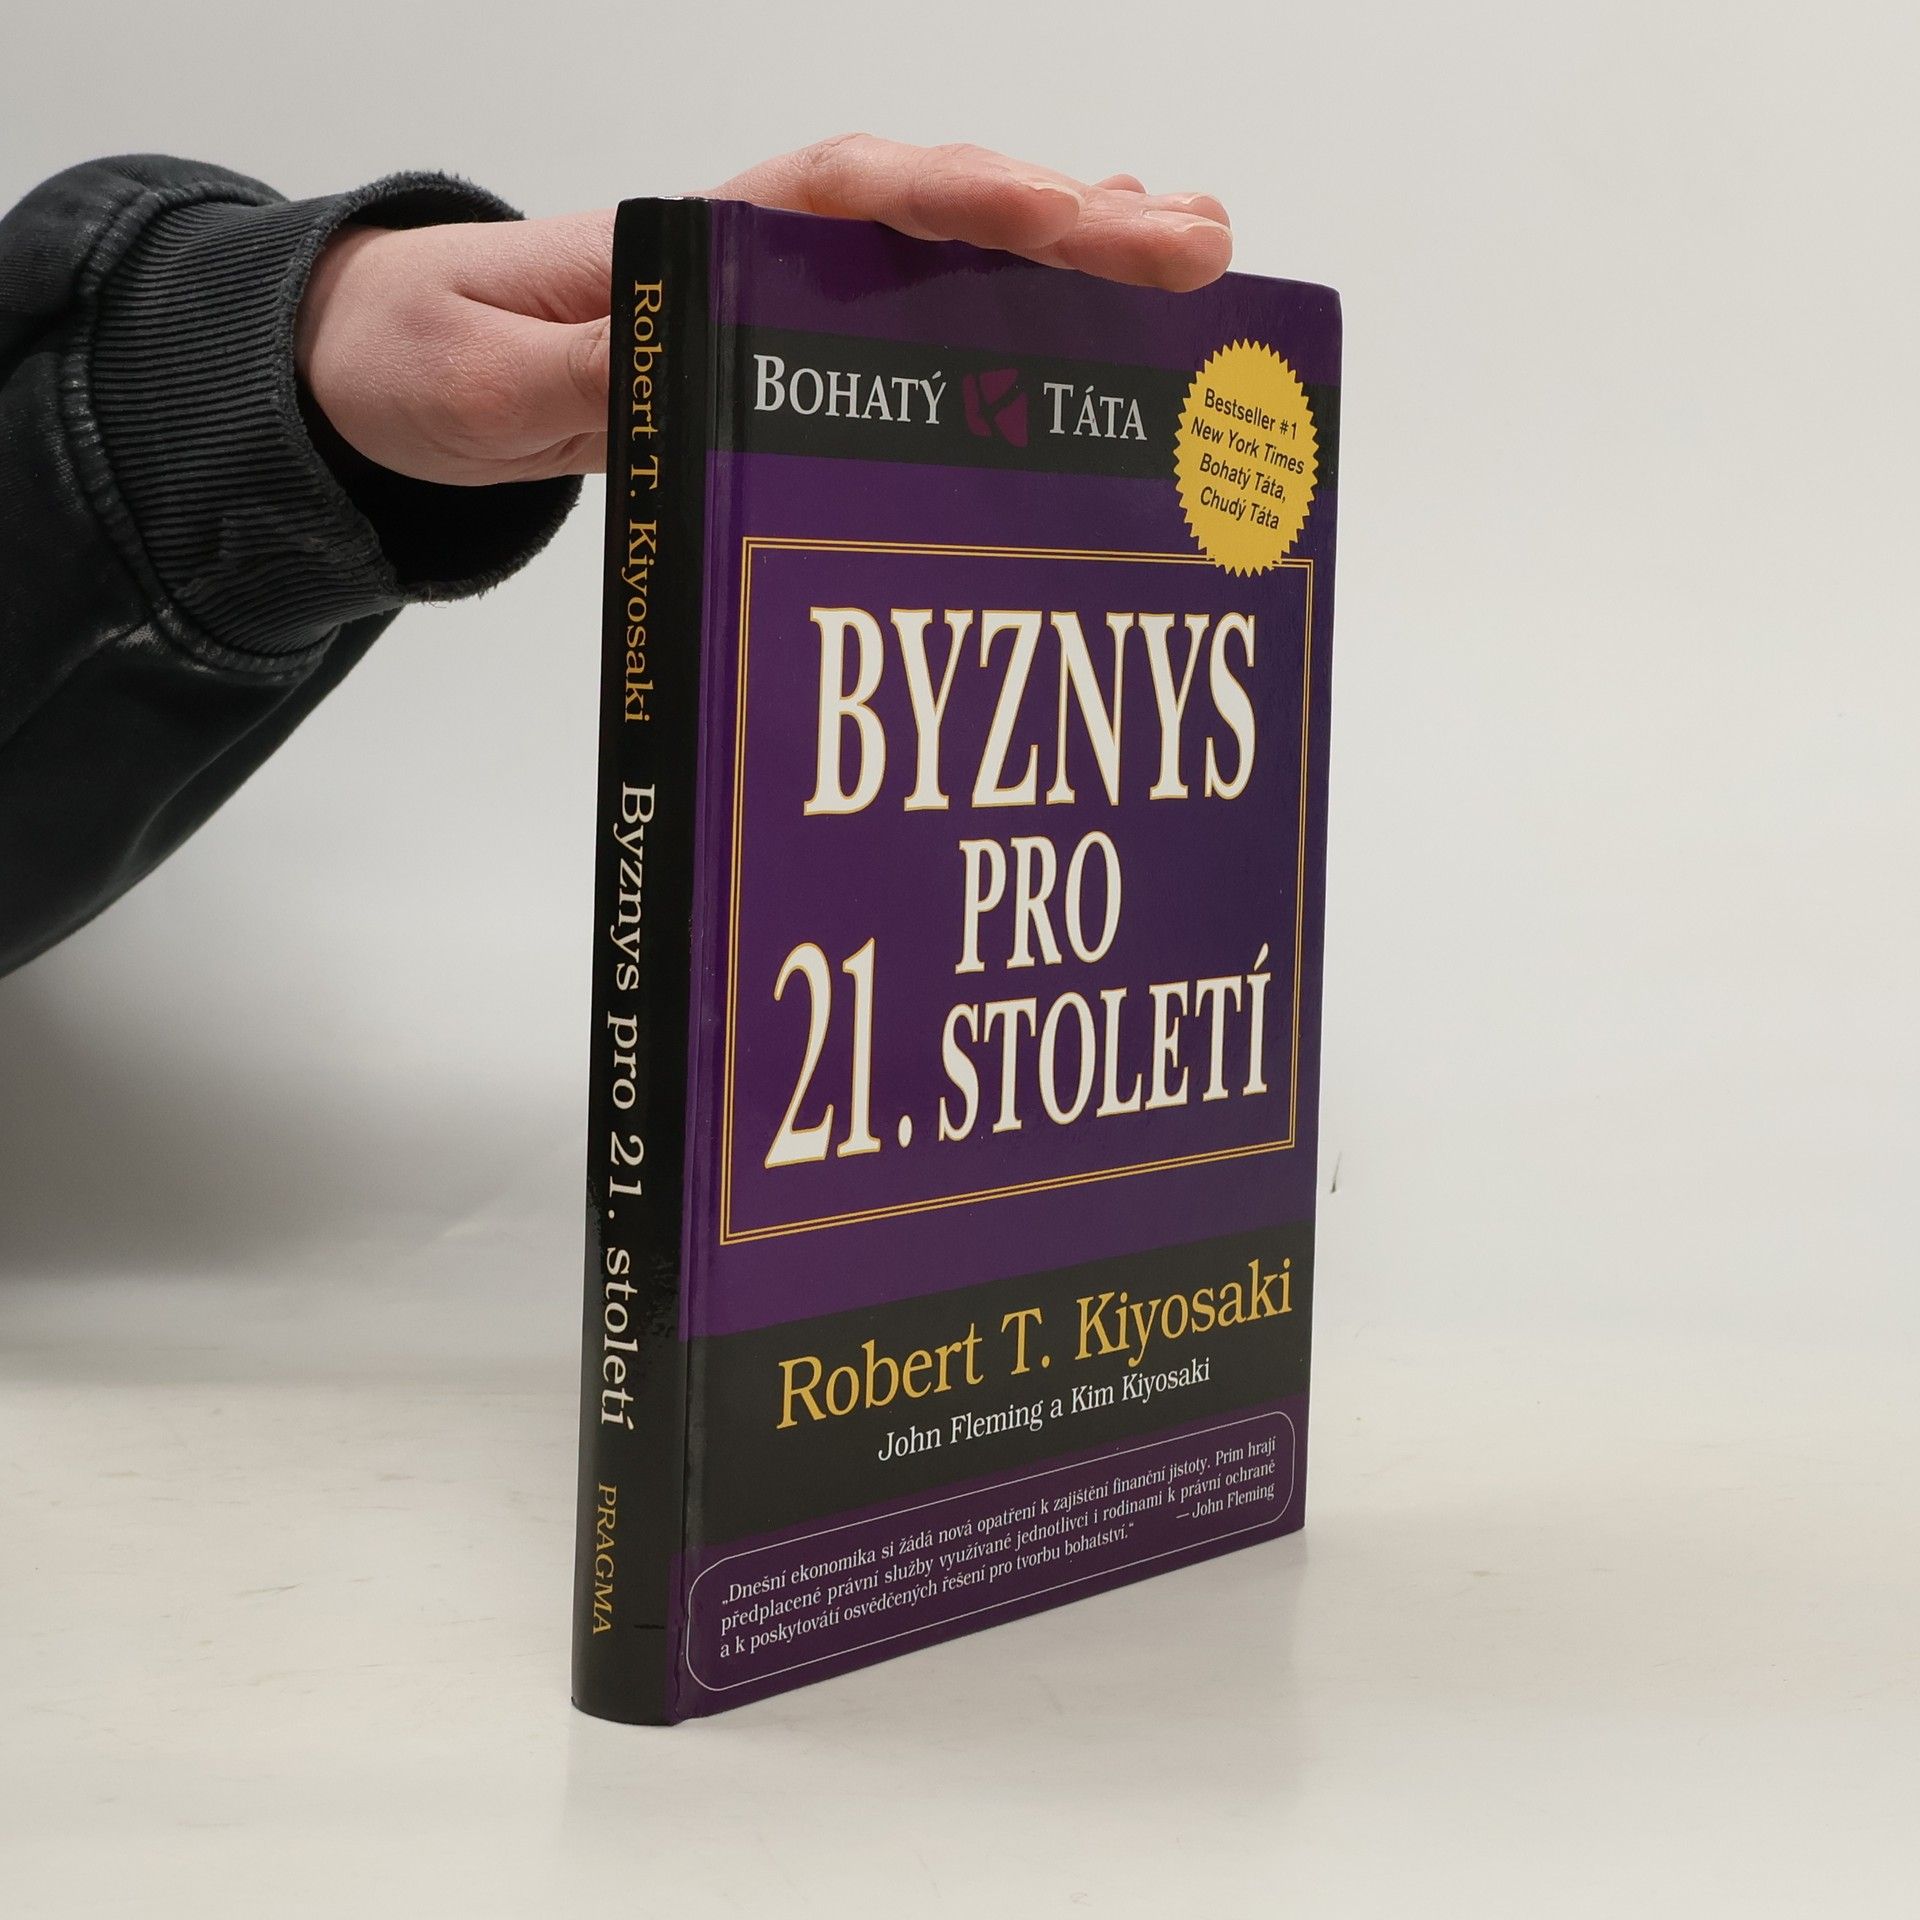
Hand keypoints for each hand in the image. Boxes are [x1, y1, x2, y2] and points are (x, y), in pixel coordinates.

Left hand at [295, 137, 1232, 487]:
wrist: (389, 371)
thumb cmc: (421, 354)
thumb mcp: (468, 376)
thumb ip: (565, 376)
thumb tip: (654, 377)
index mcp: (694, 238)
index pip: (848, 197)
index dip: (960, 197)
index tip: (1060, 208)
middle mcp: (759, 254)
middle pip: (934, 215)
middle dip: (1069, 220)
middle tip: (1197, 244)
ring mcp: (786, 302)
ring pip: (950, 255)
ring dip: (1072, 249)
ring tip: (1196, 253)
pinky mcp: (793, 354)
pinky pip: (924, 318)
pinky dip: (1018, 304)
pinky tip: (1094, 316)